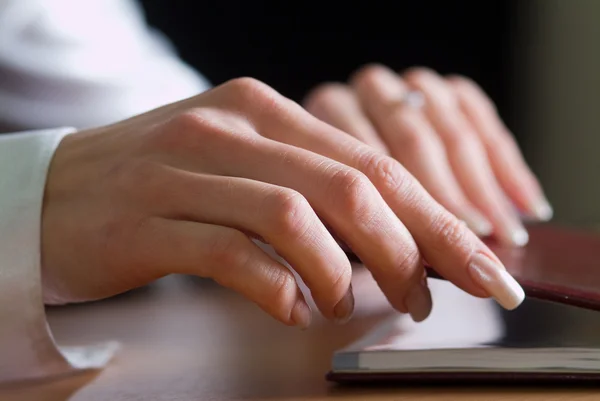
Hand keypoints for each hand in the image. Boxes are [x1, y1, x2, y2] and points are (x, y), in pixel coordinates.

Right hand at [42, 77, 523, 327]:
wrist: (51, 193)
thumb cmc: (157, 187)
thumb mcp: (237, 166)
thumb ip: (304, 189)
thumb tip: (387, 243)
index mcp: (262, 110)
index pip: (371, 161)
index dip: (435, 216)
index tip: (478, 263)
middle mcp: (230, 128)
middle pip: (350, 185)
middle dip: (411, 247)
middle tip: (429, 297)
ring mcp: (184, 170)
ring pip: (295, 215)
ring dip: (342, 272)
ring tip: (348, 306)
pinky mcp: (148, 220)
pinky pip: (230, 254)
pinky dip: (275, 288)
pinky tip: (290, 309)